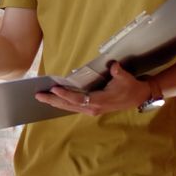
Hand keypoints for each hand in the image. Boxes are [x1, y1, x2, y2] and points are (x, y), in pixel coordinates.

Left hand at [34, 62, 150, 115]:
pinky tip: (53, 98)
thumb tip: (113, 66)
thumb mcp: (125, 78)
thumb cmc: (130, 86)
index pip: (78, 99)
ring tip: (41, 97)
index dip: (65, 94)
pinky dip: (62, 102)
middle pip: (69, 105)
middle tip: (38, 95)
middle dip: (53, 100)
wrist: (138, 96)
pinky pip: (73, 106)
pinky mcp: (91, 108)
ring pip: (69, 107)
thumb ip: (117, 72)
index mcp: (99, 102)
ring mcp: (91, 109)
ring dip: (55, 102)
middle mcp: (92, 108)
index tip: (54, 89)